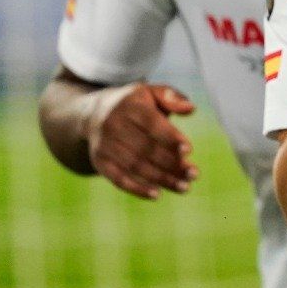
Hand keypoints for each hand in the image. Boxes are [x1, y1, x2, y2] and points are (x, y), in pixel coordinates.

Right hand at [83, 82, 197, 199]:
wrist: (92, 114)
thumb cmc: (134, 104)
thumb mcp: (151, 92)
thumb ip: (172, 97)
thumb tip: (191, 109)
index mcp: (130, 105)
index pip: (152, 124)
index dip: (170, 138)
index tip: (188, 150)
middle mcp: (113, 125)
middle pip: (146, 148)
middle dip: (172, 163)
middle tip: (194, 174)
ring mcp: (104, 145)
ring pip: (136, 166)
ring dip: (161, 179)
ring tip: (184, 187)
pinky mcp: (99, 161)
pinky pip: (118, 178)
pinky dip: (137, 188)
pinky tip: (156, 195)